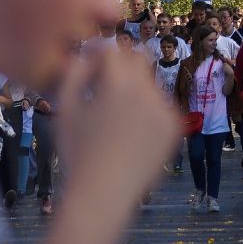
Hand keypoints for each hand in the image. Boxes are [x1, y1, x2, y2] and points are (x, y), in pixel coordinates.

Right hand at [53, 48, 180, 205]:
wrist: (104, 193)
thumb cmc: (77, 151)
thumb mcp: (66, 109)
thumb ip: (75, 73)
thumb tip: (86, 54)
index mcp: (118, 86)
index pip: (113, 49)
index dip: (99, 53)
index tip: (90, 62)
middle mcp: (147, 93)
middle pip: (137, 59)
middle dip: (120, 64)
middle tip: (103, 83)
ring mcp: (166, 109)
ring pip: (150, 82)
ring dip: (134, 87)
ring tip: (114, 116)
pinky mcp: (175, 126)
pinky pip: (161, 104)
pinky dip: (147, 108)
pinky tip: (131, 131)